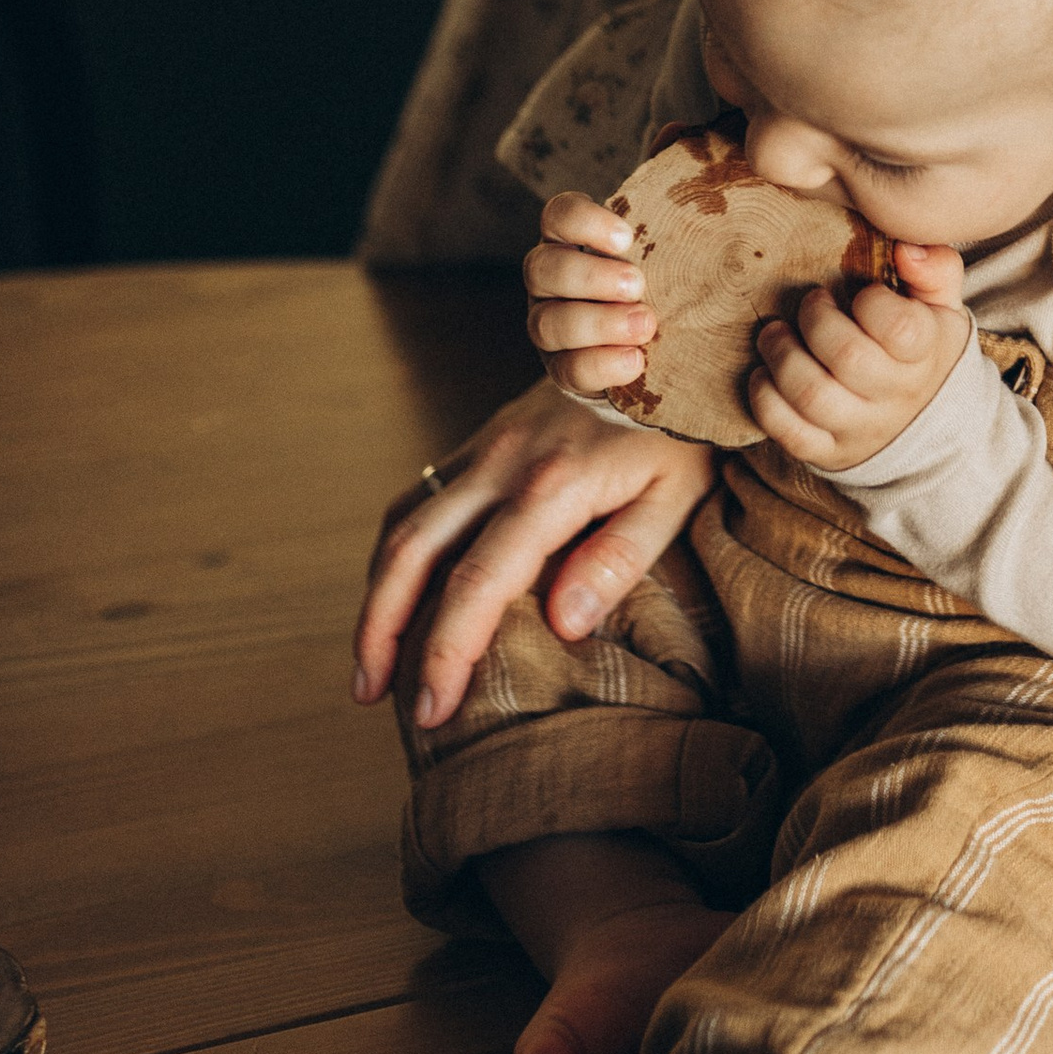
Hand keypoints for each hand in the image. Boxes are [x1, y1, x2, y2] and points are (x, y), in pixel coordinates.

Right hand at [351, 378, 718, 728]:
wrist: (665, 347)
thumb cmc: (682, 432)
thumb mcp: (676, 494)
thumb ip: (619, 557)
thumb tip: (561, 624)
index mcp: (552, 486)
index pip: (477, 581)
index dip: (445, 650)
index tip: (432, 706)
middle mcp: (502, 464)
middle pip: (411, 553)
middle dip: (381, 632)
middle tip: (371, 698)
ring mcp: (484, 448)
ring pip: (402, 525)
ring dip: (376, 597)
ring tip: (370, 667)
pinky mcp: (481, 442)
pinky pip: (418, 499)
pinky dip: (394, 556)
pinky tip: (395, 600)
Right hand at [524, 190, 655, 398]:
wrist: (654, 337)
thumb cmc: (655, 269)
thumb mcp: (663, 229)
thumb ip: (665, 183)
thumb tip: (676, 129)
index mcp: (570, 237)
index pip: (558, 216)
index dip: (584, 223)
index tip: (627, 237)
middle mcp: (549, 278)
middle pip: (543, 268)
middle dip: (590, 277)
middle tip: (638, 284)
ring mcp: (549, 324)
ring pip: (548, 323)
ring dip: (597, 324)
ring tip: (646, 326)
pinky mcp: (562, 367)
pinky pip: (568, 369)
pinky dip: (600, 366)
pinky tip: (635, 363)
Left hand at [748, 247, 968, 472]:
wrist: (926, 420)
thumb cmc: (924, 347)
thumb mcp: (941, 306)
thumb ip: (935, 268)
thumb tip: (904, 250)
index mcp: (925, 354)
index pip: (899, 328)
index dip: (871, 302)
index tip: (861, 294)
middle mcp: (896, 396)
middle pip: (847, 357)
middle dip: (815, 321)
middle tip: (810, 303)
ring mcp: (861, 429)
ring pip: (812, 396)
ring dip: (781, 356)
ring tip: (774, 334)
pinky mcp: (829, 452)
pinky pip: (790, 434)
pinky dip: (766, 401)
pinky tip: (764, 374)